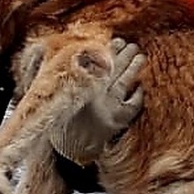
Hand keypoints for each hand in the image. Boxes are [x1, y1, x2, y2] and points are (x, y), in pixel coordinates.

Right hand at [49, 37, 144, 164]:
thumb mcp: (52, 97)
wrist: (68, 153)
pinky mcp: (118, 121)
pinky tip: (140, 87)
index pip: (100, 61)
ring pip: (125, 82)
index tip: (117, 40)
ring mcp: (109, 108)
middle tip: (133, 45)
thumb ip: (59, 77)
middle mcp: (97, 95)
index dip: (110, 50)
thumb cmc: (59, 124)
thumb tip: (52, 55)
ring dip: (134, 68)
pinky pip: (132, 105)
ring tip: (141, 56)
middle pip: (115, 69)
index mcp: (81, 86)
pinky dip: (138, 95)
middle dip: (125, 55)